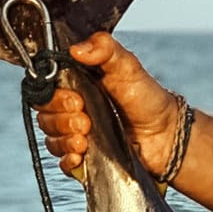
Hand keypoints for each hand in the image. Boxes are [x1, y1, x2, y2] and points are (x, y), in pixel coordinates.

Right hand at [33, 32, 182, 175]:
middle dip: (62, 119)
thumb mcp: (129, 67)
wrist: (168, 134)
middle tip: (86, 120)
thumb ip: (106, 49)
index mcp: (76, 86)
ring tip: (86, 138)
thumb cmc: (148, 98)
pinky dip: (68, 160)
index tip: (76, 100)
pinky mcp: (86, 157)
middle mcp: (73, 110)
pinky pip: (63, 163)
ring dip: (65, 140)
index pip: (45, 91)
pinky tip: (80, 156)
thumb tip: (77, 49)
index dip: (54, 97)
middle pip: (44, 116)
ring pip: (52, 139)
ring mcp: (78, 134)